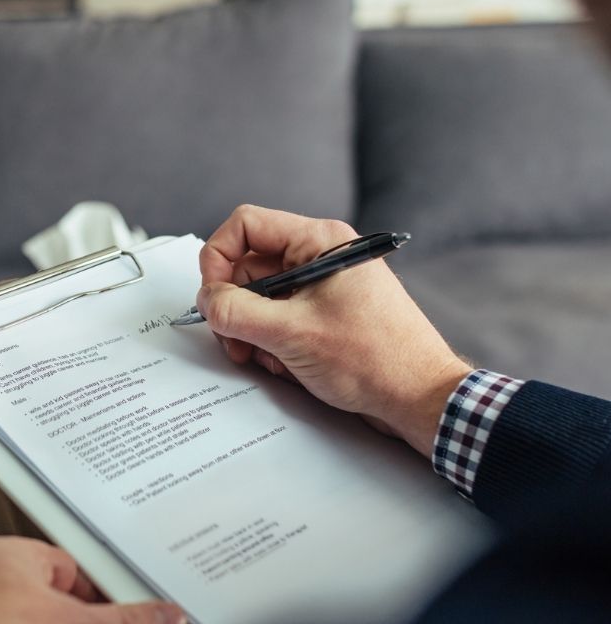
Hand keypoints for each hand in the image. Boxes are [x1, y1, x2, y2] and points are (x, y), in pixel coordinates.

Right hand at [195, 205, 471, 457]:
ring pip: (260, 297)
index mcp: (318, 242)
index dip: (218, 258)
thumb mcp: (290, 333)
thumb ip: (236, 312)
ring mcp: (321, 288)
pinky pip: (278, 319)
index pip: (246, 225)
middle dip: (234, 307)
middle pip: (248, 267)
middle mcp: (319, 257)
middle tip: (233, 340)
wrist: (418, 398)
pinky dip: (271, 343)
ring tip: (265, 358)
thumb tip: (206, 301)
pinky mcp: (322, 315)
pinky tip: (286, 365)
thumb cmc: (375, 359)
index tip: (211, 297)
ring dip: (251, 331)